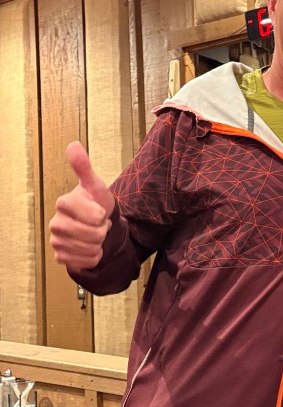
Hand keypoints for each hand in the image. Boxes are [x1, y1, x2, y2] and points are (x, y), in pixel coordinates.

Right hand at [49, 142, 114, 269]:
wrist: (94, 224)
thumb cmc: (95, 202)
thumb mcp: (95, 185)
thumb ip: (84, 167)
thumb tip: (73, 144)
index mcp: (63, 203)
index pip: (94, 215)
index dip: (102, 214)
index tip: (99, 210)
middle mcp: (55, 223)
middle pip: (92, 234)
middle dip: (102, 230)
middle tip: (98, 223)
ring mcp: (57, 241)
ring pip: (90, 248)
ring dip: (99, 242)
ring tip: (94, 233)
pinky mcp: (61, 257)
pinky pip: (86, 261)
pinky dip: (94, 256)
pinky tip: (90, 246)